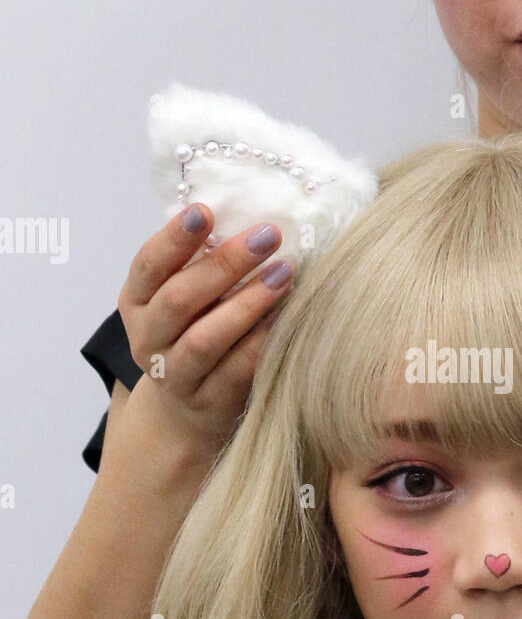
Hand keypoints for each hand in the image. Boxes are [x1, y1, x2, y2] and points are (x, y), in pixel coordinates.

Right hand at [118, 204, 294, 450]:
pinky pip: (235, 371)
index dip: (174, 238)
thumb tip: (249, 209)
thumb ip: (202, 261)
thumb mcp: (187, 296)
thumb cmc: (195, 332)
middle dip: (224, 264)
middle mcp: (148, 338)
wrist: (188, 410)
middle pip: (180, 298)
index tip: (205, 210)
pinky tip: (287, 317)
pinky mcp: (208, 402)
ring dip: (247, 303)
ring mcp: (174, 375)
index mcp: (138, 301)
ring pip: (206, 339)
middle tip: (267, 235)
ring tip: (285, 273)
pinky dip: (261, 342)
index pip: (149, 265)